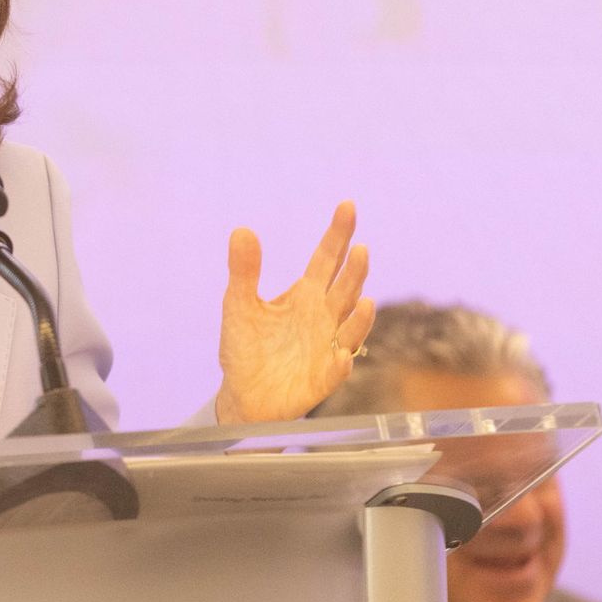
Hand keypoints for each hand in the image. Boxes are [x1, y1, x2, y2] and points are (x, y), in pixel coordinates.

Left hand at [214, 202, 375, 424]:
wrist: (244, 395)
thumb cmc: (247, 347)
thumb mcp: (239, 305)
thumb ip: (243, 271)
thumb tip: (241, 230)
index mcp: (305, 295)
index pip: (326, 260)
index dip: (337, 234)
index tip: (347, 206)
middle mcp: (323, 318)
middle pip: (344, 289)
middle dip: (354, 271)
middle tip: (360, 248)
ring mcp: (327, 348)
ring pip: (350, 328)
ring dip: (359, 317)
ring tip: (363, 299)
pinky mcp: (322, 379)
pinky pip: (336, 371)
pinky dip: (341, 364)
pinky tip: (342, 356)